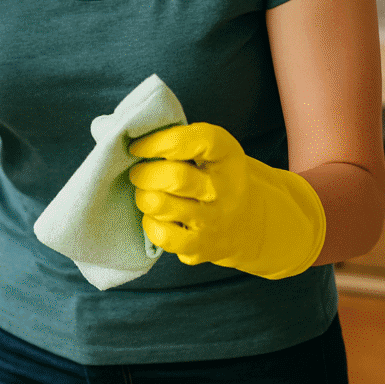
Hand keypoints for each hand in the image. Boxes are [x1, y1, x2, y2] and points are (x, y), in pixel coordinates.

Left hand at [128, 122, 325, 279]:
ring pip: (161, 205)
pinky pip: (162, 235)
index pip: (197, 140)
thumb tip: (130, 135)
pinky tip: (157, 216)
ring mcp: (214, 221)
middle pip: (174, 177)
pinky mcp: (201, 247)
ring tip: (146, 192)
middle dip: (144, 172)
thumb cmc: (221, 177)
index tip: (139, 146)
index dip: (159, 141)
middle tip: (138, 171)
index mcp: (229, 156)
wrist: (254, 222)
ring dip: (143, 196)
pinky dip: (150, 223)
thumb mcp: (215, 151)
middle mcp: (226, 189)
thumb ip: (182, 141)